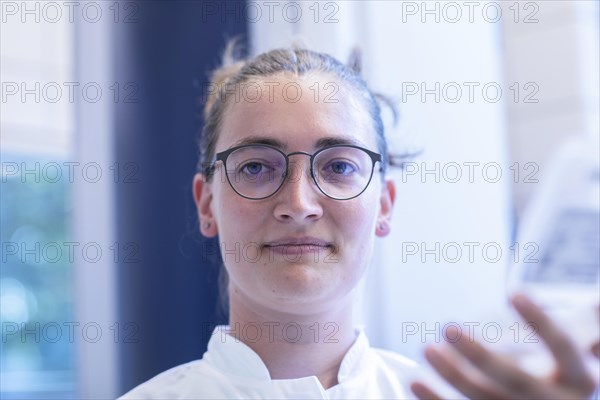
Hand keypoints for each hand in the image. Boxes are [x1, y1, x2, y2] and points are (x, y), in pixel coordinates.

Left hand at [411, 295, 598, 398]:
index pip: (563, 347)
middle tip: (448, 328)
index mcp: (579, 378)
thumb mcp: (582, 335)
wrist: (552, 396)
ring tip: (427, 348)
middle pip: (515, 380)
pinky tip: (414, 380)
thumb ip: (587, 319)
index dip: (540, 321)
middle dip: (480, 356)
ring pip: (485, 399)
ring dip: (452, 377)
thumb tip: (597, 297)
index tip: (514, 290)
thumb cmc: (560, 356)